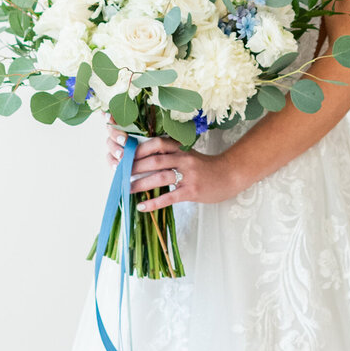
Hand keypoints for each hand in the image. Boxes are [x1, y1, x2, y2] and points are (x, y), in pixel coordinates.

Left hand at [106, 120, 238, 210]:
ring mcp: (188, 175)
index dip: (138, 149)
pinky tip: (142, 207)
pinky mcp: (192, 191)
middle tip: (119, 174)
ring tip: (126, 190)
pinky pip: (169, 197)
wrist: (229, 175)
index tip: (124, 156)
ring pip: (160, 177)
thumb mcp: (187, 154)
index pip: (155, 144)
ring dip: (140, 184)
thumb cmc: (205, 166)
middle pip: (154, 160)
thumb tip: (143, 159)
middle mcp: (183, 159)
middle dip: (134, 168)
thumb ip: (169, 154)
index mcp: (180, 148)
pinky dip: (153, 202)